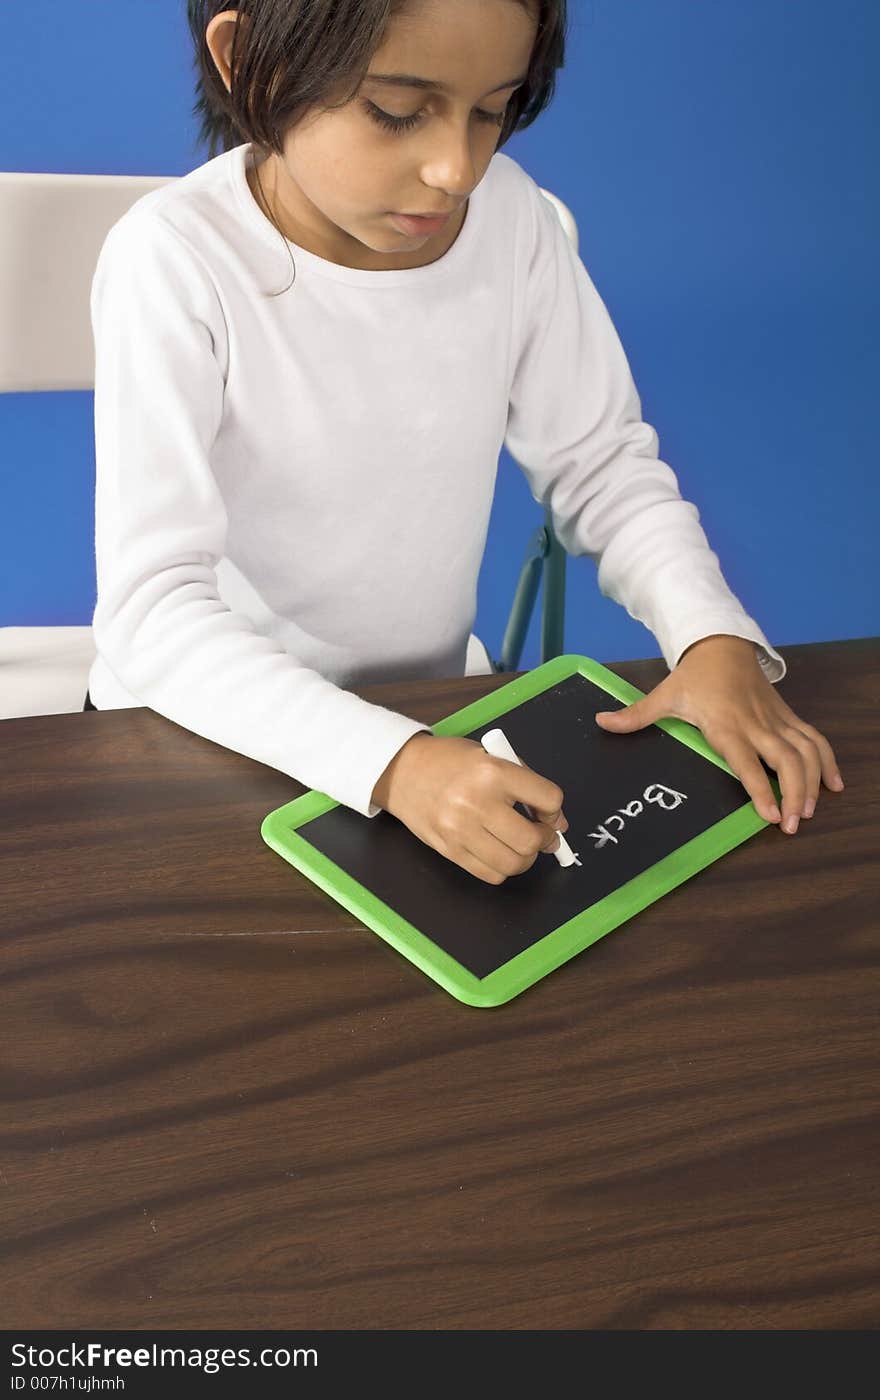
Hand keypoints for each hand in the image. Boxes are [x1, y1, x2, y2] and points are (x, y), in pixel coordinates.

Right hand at [371, 733, 568, 883]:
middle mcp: (477, 802)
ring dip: (525, 858)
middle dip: (544, 840)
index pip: (548, 799)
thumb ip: (527, 783)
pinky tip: (499, 852)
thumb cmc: (449, 761)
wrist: (401, 771)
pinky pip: (491, 874)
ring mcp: (461, 830)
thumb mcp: (491, 755)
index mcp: (493, 772)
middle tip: (540, 834)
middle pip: (531, 839)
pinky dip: (503, 868)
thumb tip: (557, 822)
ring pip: (514, 863)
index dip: (554, 810)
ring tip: (520, 845)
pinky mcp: (450, 850)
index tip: (548, 812)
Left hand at [594, 634, 844, 834]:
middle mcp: (756, 724)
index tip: (770, 815)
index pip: (746, 761)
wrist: (722, 644)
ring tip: (809, 812)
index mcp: (725, 724)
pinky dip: (827, 762)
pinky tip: (833, 785)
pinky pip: (814, 739)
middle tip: (793, 825)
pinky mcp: (788, 716)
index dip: (759, 789)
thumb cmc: (693, 676)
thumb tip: (601, 722)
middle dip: (794, 794)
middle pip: (786, 760)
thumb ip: (635, 715)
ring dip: (812, 782)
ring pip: (806, 752)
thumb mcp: (663, 695)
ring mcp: (776, 720)